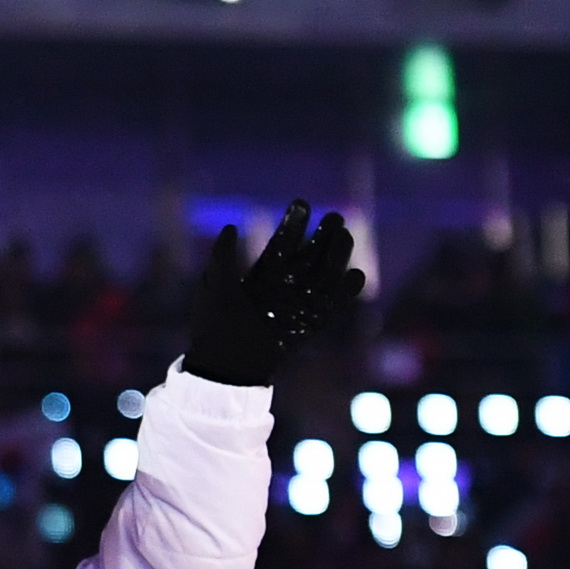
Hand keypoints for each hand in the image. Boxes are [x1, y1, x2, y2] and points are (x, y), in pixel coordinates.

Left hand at [181, 202, 362, 385]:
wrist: (224, 365)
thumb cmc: (213, 326)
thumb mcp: (215, 287)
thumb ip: (222, 257)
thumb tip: (229, 226)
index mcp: (261, 276)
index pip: (281, 245)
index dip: (292, 225)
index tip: (302, 203)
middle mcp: (283, 287)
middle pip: (307, 256)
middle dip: (321, 236)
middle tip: (335, 216)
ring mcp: (298, 305)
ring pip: (323, 275)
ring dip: (336, 256)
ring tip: (345, 236)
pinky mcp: (310, 324)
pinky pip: (332, 306)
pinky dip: (345, 292)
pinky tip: (355, 274)